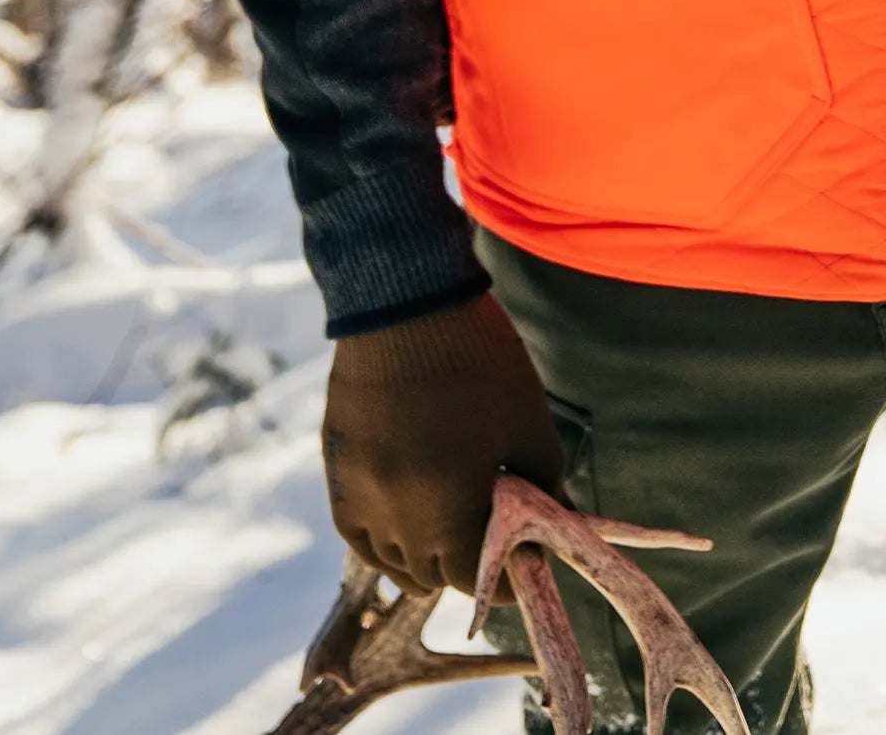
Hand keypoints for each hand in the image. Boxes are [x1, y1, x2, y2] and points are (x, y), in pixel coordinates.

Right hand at [321, 290, 564, 593]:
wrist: (407, 305)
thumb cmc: (481, 362)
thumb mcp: (530, 427)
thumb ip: (544, 490)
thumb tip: (548, 529)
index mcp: (448, 513)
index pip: (481, 581)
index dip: (509, 575)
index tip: (525, 560)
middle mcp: (397, 520)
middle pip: (436, 575)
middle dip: (470, 561)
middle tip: (493, 533)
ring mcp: (360, 500)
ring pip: (395, 562)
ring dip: (425, 554)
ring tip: (451, 521)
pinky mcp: (337, 476)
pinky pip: (360, 535)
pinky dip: (386, 536)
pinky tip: (408, 513)